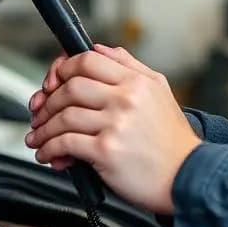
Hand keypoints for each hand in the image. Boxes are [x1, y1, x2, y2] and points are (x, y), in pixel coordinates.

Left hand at [26, 45, 200, 214]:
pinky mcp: (106, 151)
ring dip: (43, 127)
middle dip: (48, 100)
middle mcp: (126, 98)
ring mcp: (116, 124)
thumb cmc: (173, 140)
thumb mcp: (159, 91)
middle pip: (70, 86)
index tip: (53, 81)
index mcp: (137, 81)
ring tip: (39, 136)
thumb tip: (99, 50)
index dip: (62, 68)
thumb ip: (129, 66)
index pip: (88, 60)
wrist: (188, 176)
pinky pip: (65, 143)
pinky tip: (48, 154)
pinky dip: (49, 148)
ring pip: (63, 116)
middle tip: (40, 111)